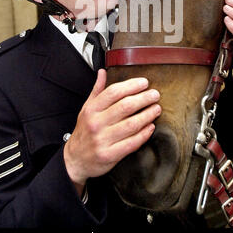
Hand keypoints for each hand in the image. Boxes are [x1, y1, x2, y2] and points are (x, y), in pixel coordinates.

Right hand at [63, 69, 160, 192]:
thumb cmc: (84, 132)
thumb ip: (97, 90)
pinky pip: (131, 143)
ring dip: (147, 115)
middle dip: (144, 98)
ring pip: (131, 124)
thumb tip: (103, 72)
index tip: (144, 83)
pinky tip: (151, 127)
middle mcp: (96, 123)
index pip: (113, 92)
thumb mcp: (86, 108)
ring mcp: (102, 140)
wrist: (75, 160)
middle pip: (125, 106)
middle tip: (155, 95)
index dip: (131, 85)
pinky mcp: (109, 155)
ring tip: (156, 109)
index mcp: (91, 110)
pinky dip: (144, 134)